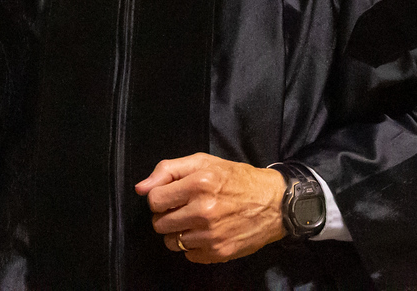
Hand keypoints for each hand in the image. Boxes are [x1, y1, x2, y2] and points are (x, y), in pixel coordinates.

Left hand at [135, 154, 284, 263]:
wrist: (275, 203)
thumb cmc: (237, 179)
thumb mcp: (204, 162)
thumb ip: (168, 170)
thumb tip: (140, 188)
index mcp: (199, 183)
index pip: (154, 200)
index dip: (159, 198)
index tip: (171, 196)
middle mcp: (204, 211)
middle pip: (160, 224)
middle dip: (166, 216)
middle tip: (182, 209)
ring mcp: (212, 235)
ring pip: (172, 242)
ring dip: (179, 232)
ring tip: (194, 221)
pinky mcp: (220, 252)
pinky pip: (189, 255)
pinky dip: (193, 246)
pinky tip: (205, 233)